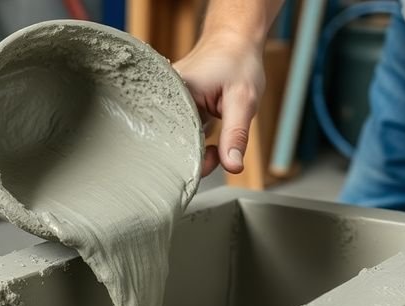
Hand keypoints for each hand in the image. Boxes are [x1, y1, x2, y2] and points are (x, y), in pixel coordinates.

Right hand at [174, 34, 265, 175]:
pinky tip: (208, 126)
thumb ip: (235, 135)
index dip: (192, 158)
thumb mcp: (243, 101)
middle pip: (171, 142)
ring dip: (195, 145)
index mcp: (172, 93)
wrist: (234, 40)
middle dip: (195, 154)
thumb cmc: (239, 63)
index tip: (213, 158)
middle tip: (216, 151)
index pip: (173, 140)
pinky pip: (180, 130)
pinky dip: (194, 136)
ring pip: (177, 138)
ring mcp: (166, 101)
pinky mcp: (172, 105)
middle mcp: (162, 96)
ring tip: (214, 131)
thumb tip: (233, 167)